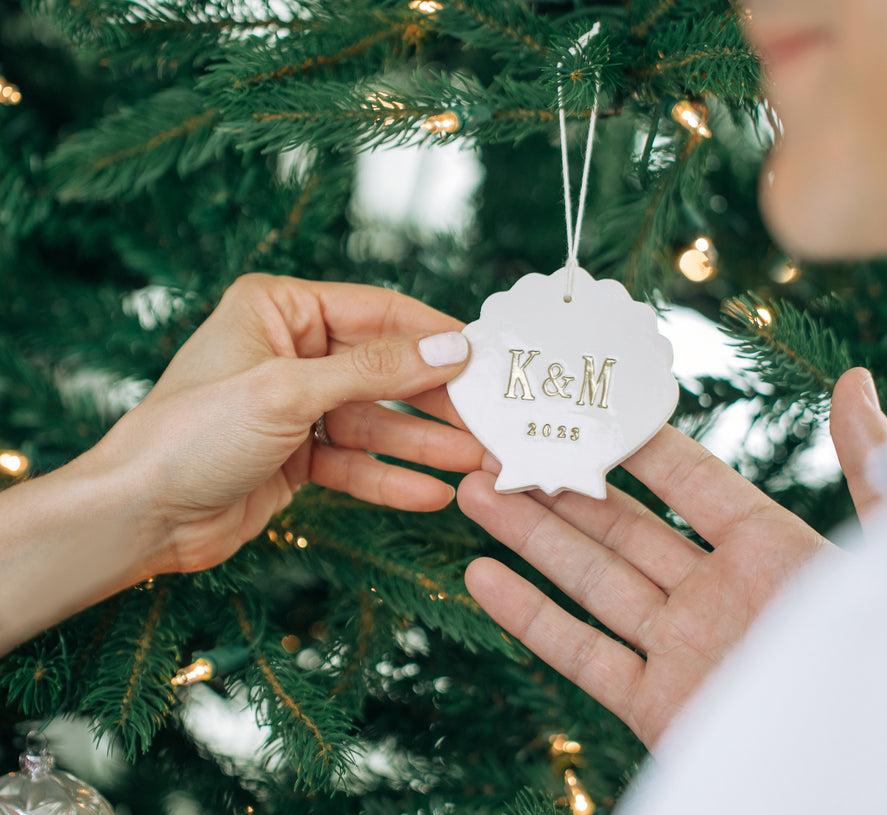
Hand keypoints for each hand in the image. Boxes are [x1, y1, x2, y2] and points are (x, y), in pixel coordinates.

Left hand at [98, 273, 482, 575]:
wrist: (138, 516)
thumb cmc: (194, 434)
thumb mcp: (289, 391)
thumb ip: (374, 369)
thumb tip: (450, 349)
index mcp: (278, 310)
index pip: (375, 311)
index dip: (432, 335)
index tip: (485, 355)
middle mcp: (290, 352)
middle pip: (383, 369)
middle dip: (435, 398)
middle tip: (488, 418)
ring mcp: (295, 407)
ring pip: (375, 420)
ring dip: (422, 443)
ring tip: (476, 461)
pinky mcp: (297, 457)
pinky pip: (355, 462)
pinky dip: (390, 478)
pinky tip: (432, 494)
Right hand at [457, 367, 886, 748]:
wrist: (872, 771)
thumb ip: (874, 468)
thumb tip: (854, 380)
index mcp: (772, 549)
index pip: (686, 479)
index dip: (630, 441)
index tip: (578, 400)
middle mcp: (717, 592)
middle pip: (620, 525)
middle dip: (557, 483)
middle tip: (500, 442)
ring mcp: (682, 648)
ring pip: (590, 579)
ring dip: (529, 536)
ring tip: (473, 490)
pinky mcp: (657, 706)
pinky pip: (583, 655)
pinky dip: (530, 617)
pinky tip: (482, 576)